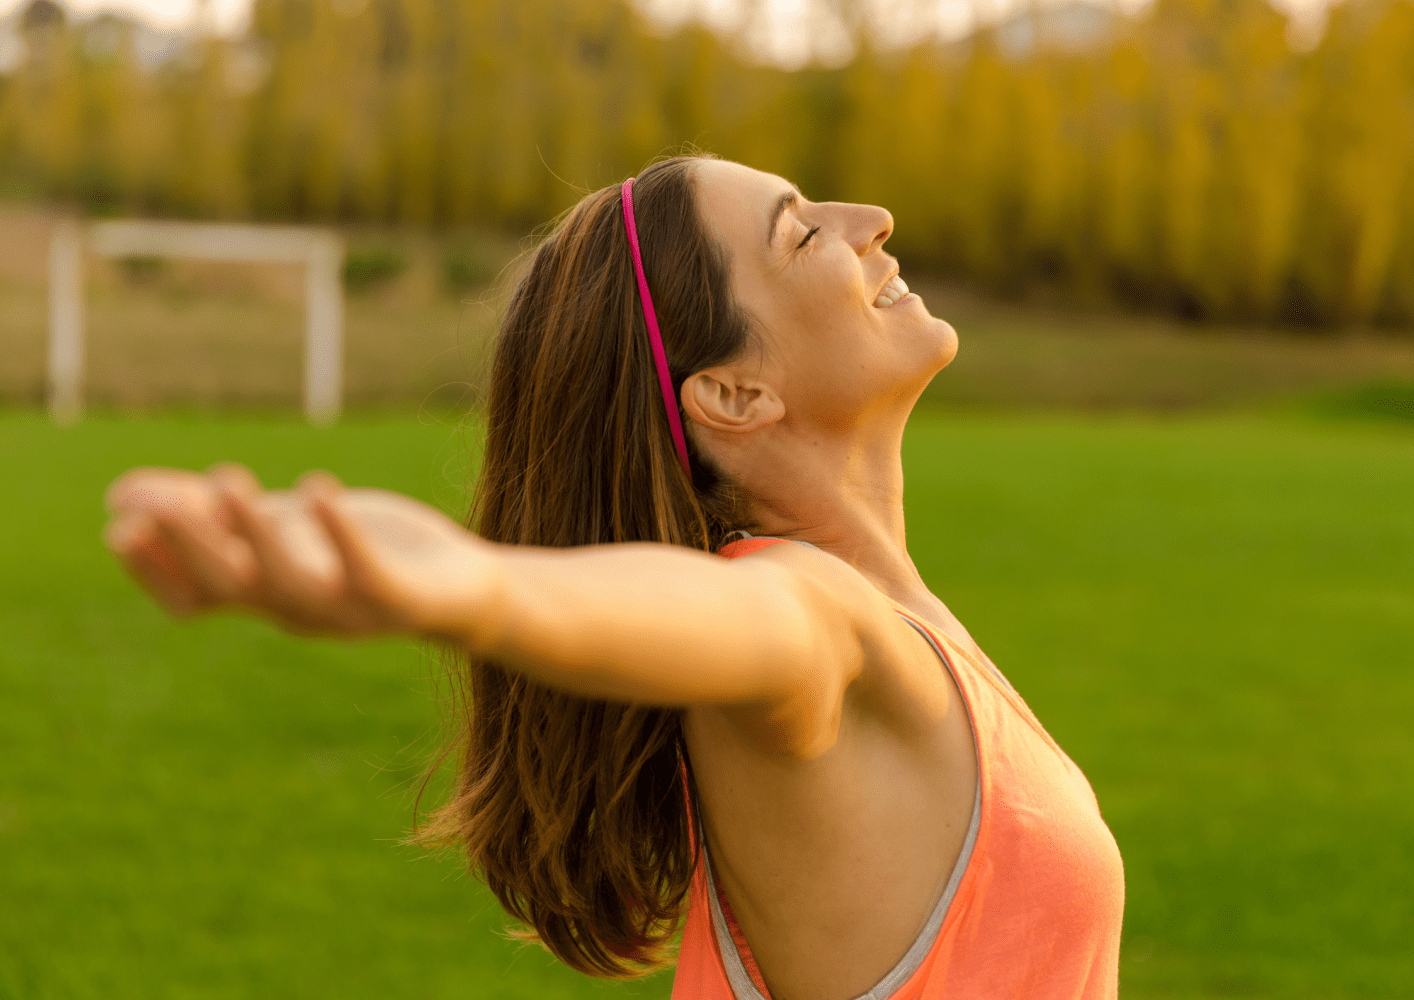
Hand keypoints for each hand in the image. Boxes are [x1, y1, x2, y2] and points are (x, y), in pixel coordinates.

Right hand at [103, 463, 496, 642]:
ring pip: (288, 583)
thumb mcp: (281, 527)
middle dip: (191, 543)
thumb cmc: (357, 551)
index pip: (192, 596)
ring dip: (254, 534)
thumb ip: (215, 514)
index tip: (119, 528)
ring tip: (227, 480)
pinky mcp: (396, 599)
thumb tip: (121, 494)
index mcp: (262, 595)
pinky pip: (364, 572)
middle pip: (230, 586)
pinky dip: (339, 535)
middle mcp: (294, 609)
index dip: (155, 570)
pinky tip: (316, 488)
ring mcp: (345, 610)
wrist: (457, 587)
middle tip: (157, 501)